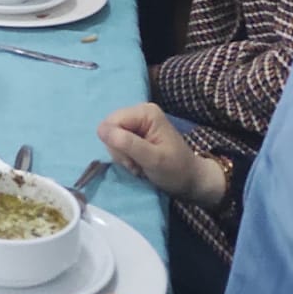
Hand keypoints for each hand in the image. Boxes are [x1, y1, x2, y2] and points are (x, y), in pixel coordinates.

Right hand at [97, 103, 228, 207]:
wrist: (191, 182)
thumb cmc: (176, 171)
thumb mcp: (153, 160)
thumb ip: (128, 144)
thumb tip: (101, 129)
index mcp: (145, 112)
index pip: (111, 122)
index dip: (116, 143)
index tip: (132, 161)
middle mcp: (139, 112)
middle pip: (110, 128)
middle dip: (119, 151)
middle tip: (137, 165)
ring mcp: (138, 123)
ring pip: (112, 138)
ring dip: (122, 156)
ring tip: (139, 166)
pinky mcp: (136, 133)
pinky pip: (118, 143)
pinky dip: (125, 157)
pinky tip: (138, 164)